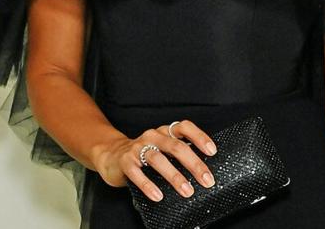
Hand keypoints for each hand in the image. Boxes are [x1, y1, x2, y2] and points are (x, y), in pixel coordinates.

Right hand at [92, 120, 217, 200]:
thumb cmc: (145, 154)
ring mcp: (138, 147)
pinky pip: (137, 174)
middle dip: (194, 164)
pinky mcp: (125, 162)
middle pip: (176, 147)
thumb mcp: (163, 148)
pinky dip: (149, 185)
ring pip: (158, 159)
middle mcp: (153, 136)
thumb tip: (203, 169)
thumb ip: (178, 153)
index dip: (200, 137)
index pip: (185, 127)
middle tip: (207, 180)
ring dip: (175, 177)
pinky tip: (158, 196)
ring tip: (187, 191)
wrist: (112, 155)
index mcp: (165, 131)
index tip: (212, 151)